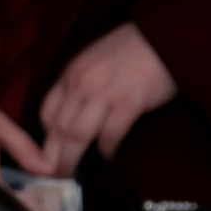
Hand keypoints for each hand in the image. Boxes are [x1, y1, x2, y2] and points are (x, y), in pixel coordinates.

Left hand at [38, 24, 177, 174]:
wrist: (165, 35)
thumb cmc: (132, 51)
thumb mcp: (94, 62)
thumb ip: (80, 86)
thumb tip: (73, 117)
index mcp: (71, 73)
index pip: (46, 112)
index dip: (45, 138)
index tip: (50, 153)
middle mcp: (81, 83)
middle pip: (57, 128)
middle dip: (52, 157)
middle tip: (55, 175)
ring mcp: (104, 93)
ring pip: (76, 135)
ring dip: (72, 159)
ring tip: (74, 174)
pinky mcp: (129, 102)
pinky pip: (110, 134)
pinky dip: (106, 150)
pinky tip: (108, 156)